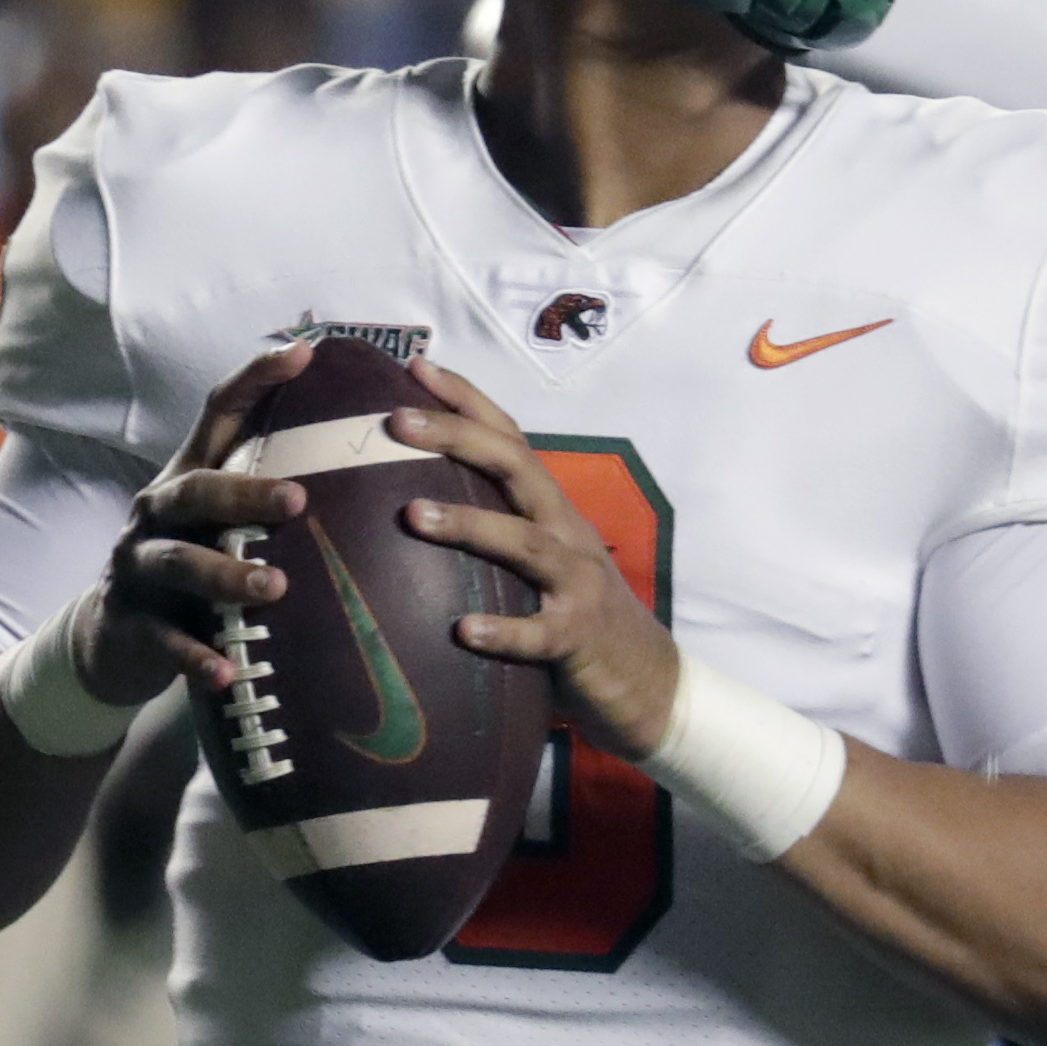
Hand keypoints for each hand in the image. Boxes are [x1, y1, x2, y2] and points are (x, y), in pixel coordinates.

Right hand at [74, 345, 312, 705]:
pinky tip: (230, 672)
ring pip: (180, 562)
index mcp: (189, 475)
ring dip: (228, 575)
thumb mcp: (222, 520)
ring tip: (276, 588)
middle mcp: (158, 511)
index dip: (256, 378)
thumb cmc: (195, 566)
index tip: (305, 353)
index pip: (218, 412)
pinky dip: (198, 656)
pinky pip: (166, 641)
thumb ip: (272, 487)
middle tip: (300, 500)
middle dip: (245, 492)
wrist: (112, 641)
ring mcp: (137, 567)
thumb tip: (374, 459)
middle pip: (196, 489)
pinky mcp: (131, 625)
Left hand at [392, 359, 679, 758]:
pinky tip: (462, 629)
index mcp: (552, 508)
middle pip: (515, 466)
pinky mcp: (579, 638)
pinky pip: (539, 632)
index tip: (414, 365)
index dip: (466, 398)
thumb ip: (498, 528)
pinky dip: (502, 629)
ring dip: (468, 523)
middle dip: (456, 437)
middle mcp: (566, 532)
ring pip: (523, 542)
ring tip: (411, 514)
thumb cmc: (576, 614)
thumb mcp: (541, 559)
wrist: (650, 682)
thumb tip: (407, 503)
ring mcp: (577, 583)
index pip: (509, 437)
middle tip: (396, 422)